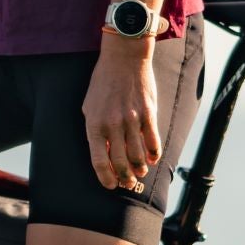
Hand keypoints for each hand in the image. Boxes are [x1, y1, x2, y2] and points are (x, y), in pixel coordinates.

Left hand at [84, 38, 161, 191]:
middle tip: (128, 183)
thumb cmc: (103, 83)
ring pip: (138, 156)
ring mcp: (131, 120)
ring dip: (140, 169)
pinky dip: (154, 154)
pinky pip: (153, 142)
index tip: (110, 185)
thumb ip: (95, 130)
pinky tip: (153, 158)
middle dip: (125, 178)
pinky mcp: (148, 114)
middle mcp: (112, 125)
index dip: (105, 178)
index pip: (99, 161)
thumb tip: (104, 154)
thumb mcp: (90, 107)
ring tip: (140, 172)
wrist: (123, 59)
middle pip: (120, 163)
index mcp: (94, 125)